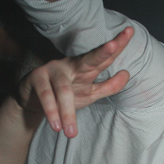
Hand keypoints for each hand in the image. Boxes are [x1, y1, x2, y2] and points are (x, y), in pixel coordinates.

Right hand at [17, 27, 133, 137]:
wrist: (33, 102)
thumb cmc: (64, 96)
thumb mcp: (89, 93)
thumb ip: (108, 86)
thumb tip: (127, 73)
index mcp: (85, 68)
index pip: (104, 58)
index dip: (117, 46)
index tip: (130, 31)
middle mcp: (71, 65)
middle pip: (88, 59)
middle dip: (101, 52)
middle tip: (113, 45)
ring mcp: (53, 69)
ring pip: (64, 90)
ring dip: (67, 112)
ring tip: (71, 133)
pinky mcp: (37, 77)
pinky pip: (46, 95)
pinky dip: (51, 111)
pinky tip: (56, 125)